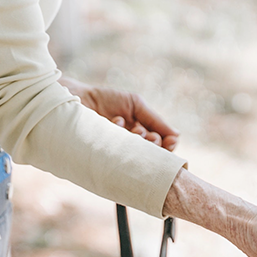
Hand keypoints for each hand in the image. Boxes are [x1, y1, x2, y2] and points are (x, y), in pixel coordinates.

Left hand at [60, 77, 178, 150]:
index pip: (161, 148)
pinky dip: (123, 135)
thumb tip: (177, 136)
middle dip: (154, 144)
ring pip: (139, 157)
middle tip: (146, 135)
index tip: (170, 142)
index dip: (168, 146)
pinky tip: (114, 123)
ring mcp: (118, 153)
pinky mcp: (105, 158)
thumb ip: (156, 120)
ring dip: (139, 141)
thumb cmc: (106, 100)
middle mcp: (131, 146)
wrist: (78, 98)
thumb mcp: (135, 104)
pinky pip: (121, 157)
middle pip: (153, 155)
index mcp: (141, 135)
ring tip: (132, 129)